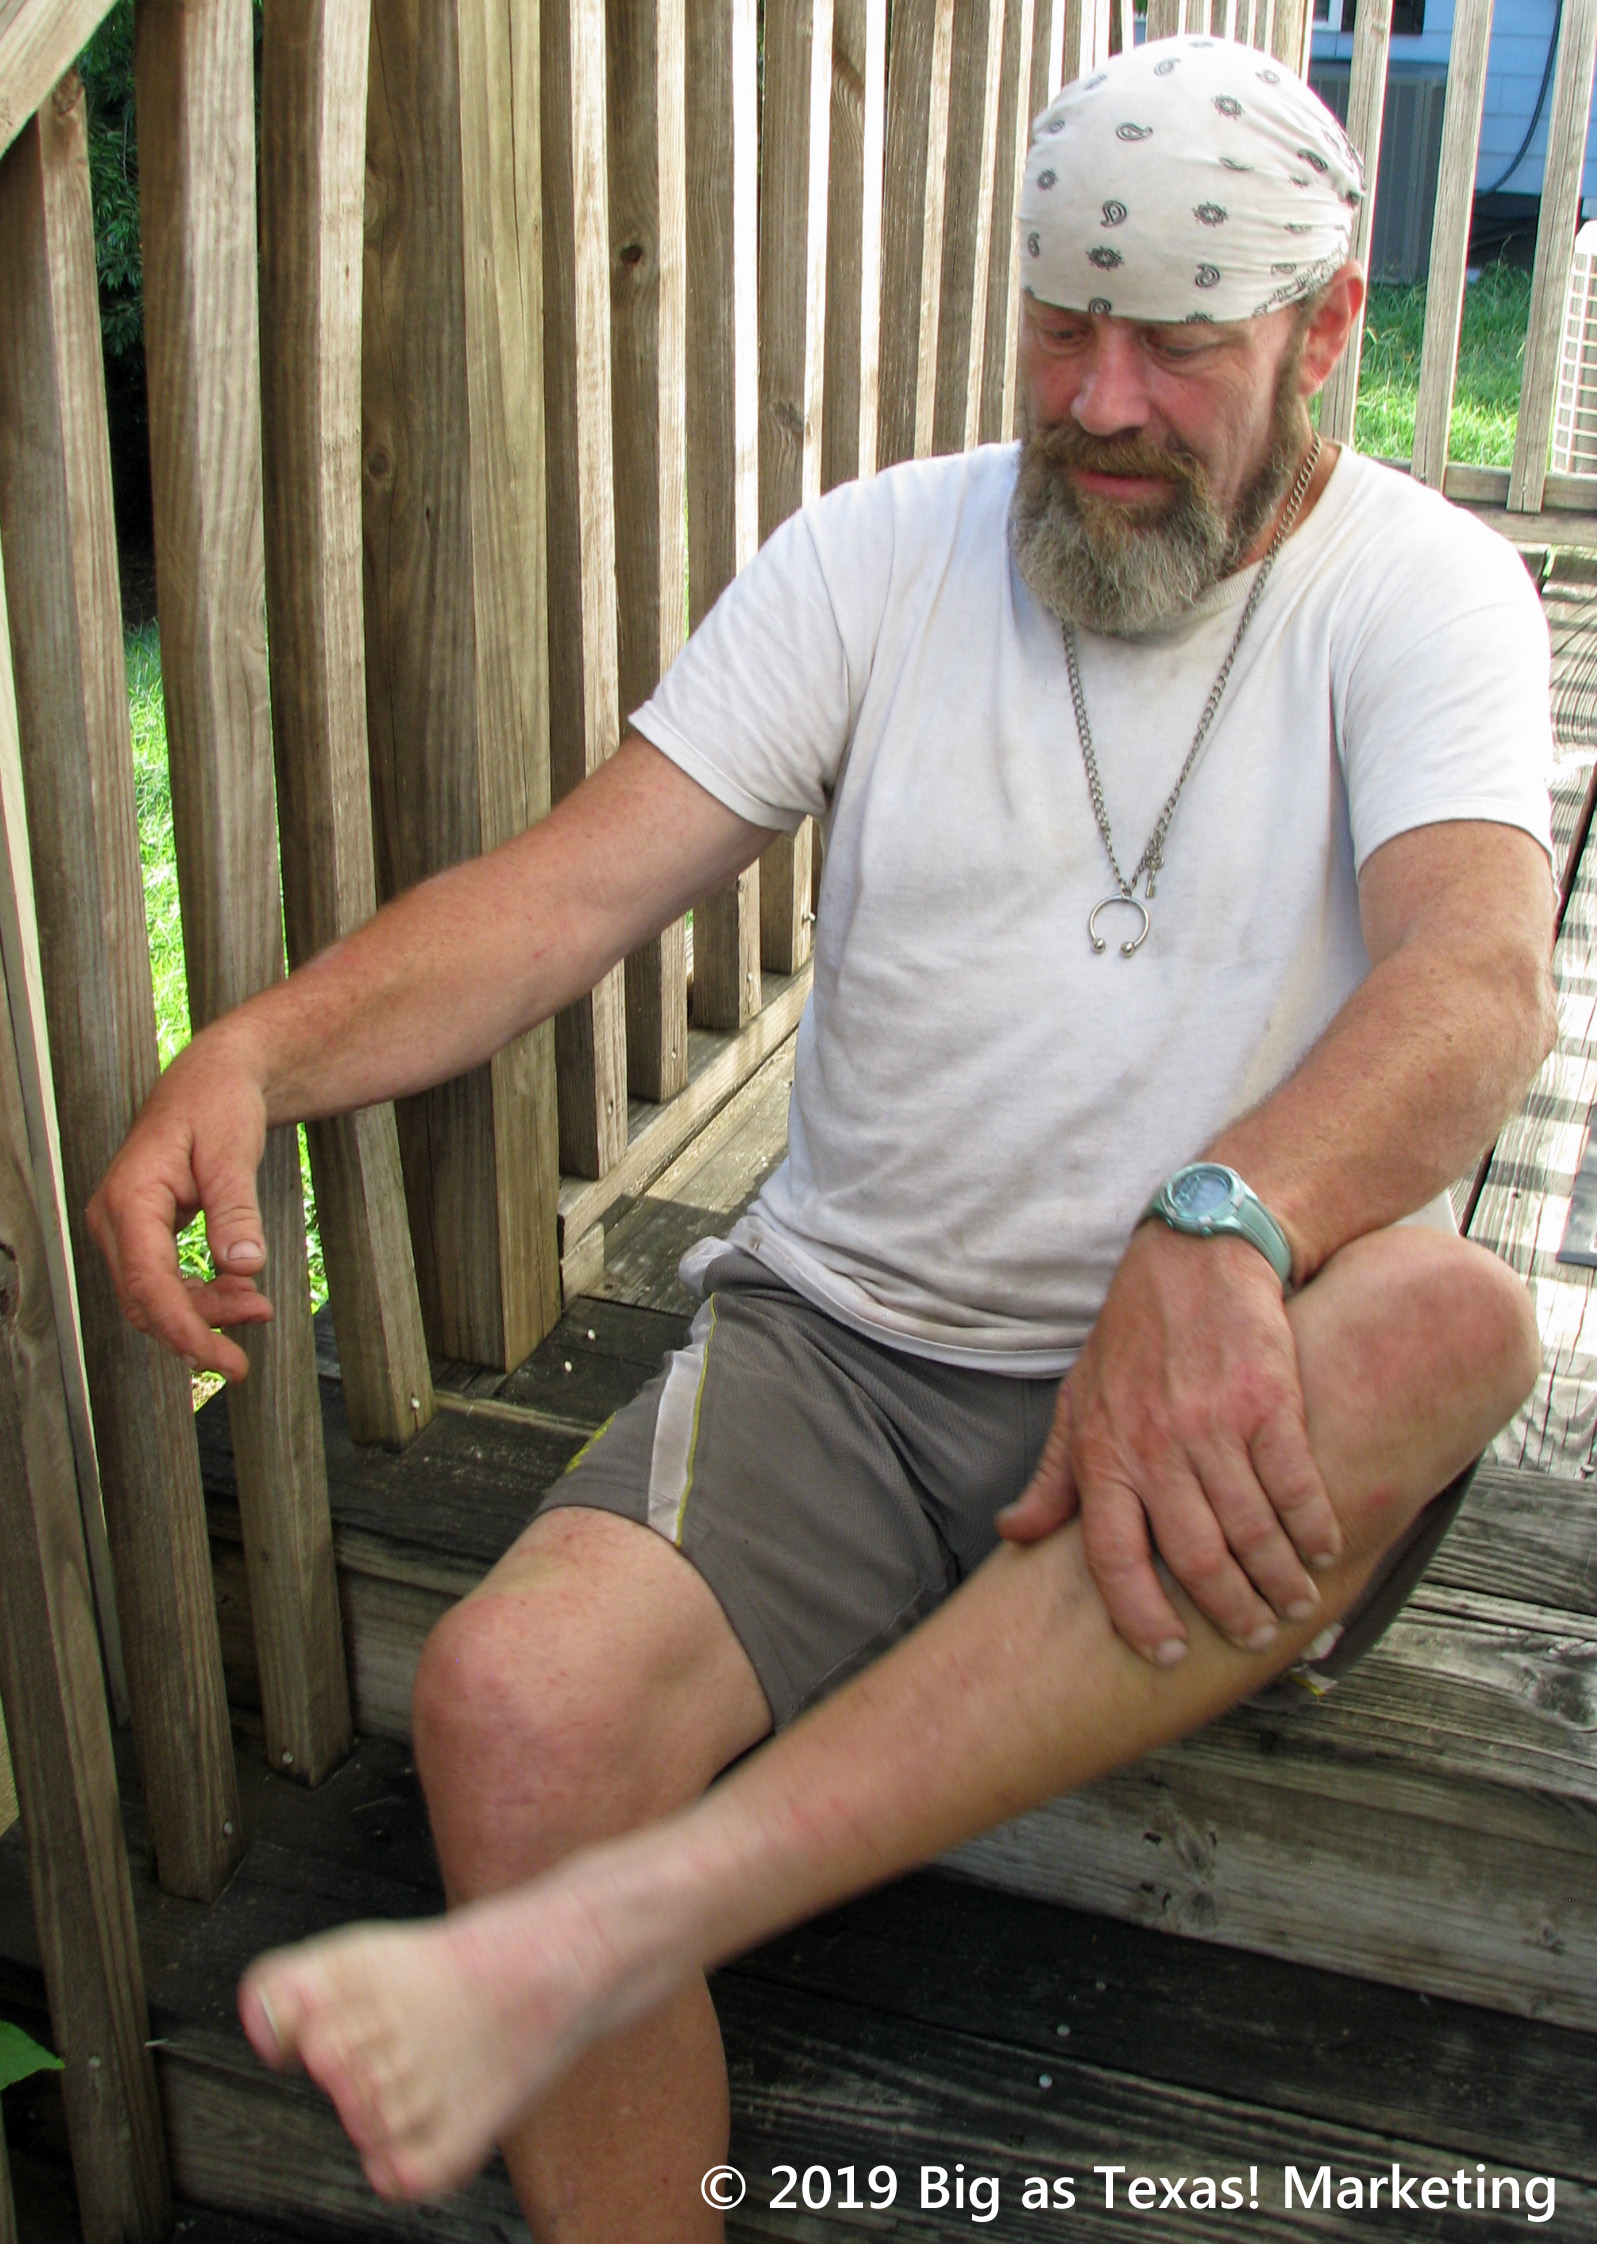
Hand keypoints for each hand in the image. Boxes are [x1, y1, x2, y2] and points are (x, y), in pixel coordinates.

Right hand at [87, 1033, 275, 1381]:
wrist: (212, 1080)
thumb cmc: (218, 1104)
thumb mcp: (234, 1151)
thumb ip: (236, 1208)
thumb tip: (244, 1264)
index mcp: (130, 1197)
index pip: (148, 1283)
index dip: (184, 1328)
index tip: (220, 1358)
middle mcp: (115, 1218)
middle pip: (146, 1301)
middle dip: (197, 1331)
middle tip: (247, 1351)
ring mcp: (125, 1229)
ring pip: (154, 1299)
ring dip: (203, 1315)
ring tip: (257, 1309)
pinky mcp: (142, 1235)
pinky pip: (163, 1283)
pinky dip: (201, 1298)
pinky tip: (240, 1294)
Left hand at [998, 1223, 1341, 1663]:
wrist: (1196, 1253)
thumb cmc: (1133, 1335)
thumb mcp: (1077, 1401)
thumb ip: (1052, 1476)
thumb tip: (1012, 1532)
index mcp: (1104, 1453)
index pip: (1113, 1559)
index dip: (1140, 1616)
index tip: (1169, 1652)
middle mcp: (1155, 1446)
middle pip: (1194, 1557)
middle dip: (1227, 1609)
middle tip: (1251, 1633)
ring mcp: (1214, 1425)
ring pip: (1251, 1531)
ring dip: (1278, 1579)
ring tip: (1294, 1602)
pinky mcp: (1269, 1400)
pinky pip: (1296, 1484)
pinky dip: (1315, 1526)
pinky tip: (1326, 1549)